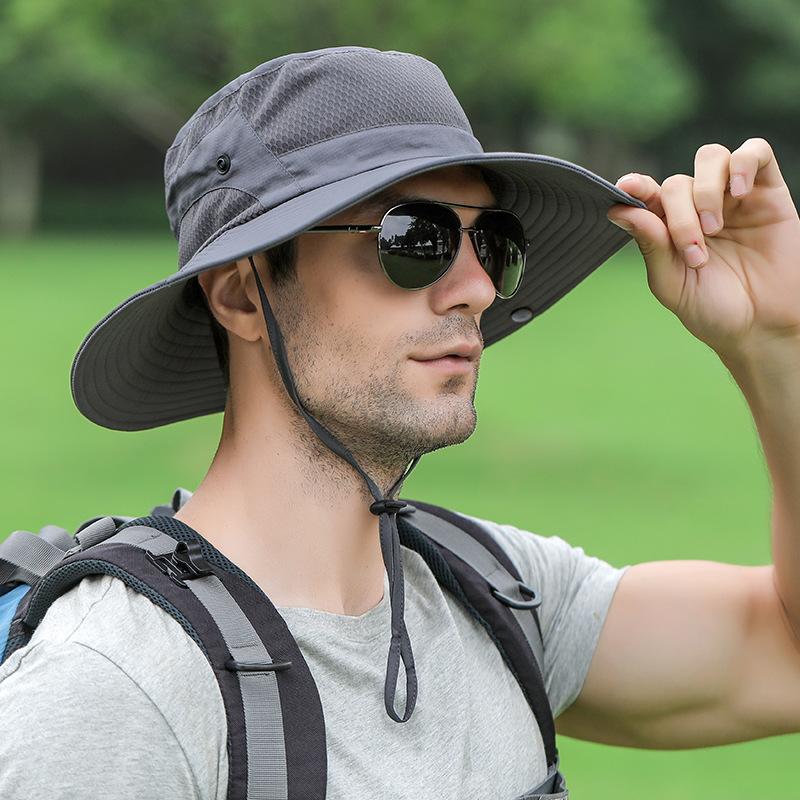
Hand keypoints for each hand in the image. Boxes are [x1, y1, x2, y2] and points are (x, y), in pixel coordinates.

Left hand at [607, 138, 799, 362]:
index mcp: (669, 230)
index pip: (647, 196)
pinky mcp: (768, 192)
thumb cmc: (714, 310)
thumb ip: (651, 245)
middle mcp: (697, 209)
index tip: (626, 188)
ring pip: (710, 157)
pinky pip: (755, 151)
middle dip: (680, 216)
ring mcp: (732, 198)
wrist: (764, 326)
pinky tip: (739, 191)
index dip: (635, 187)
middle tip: (695, 254)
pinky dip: (743, 163)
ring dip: (706, 190)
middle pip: (676, 183)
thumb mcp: (673, 284)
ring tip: (715, 228)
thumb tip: (620, 211)